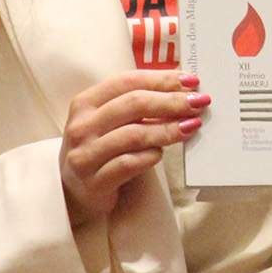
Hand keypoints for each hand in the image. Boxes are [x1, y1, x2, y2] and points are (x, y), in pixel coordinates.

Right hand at [59, 70, 204, 226]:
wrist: (72, 193)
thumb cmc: (99, 149)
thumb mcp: (107, 121)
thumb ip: (136, 106)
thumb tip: (182, 90)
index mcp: (85, 103)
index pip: (128, 81)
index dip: (162, 79)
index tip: (191, 81)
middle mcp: (82, 126)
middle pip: (134, 104)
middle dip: (171, 101)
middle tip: (199, 103)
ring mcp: (85, 155)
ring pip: (134, 134)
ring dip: (168, 129)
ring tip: (192, 126)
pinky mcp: (94, 181)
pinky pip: (129, 164)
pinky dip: (151, 156)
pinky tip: (162, 153)